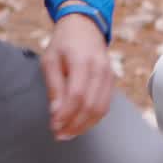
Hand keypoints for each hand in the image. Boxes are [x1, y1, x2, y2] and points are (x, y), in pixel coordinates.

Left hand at [43, 9, 112, 140]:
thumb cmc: (64, 44)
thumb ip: (54, 87)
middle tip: (60, 135)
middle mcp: (99, 69)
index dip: (66, 114)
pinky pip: (105, 106)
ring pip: (101, 109)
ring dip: (85, 125)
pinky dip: (93, 119)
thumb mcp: (50, 60)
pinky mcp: (112, 82)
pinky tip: (80, 124)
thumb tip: (56, 113)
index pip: (76, 95)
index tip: (54, 126)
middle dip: (75, 125)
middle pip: (91, 106)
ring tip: (69, 133)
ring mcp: (109, 76)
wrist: (85, 27)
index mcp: (81, 61)